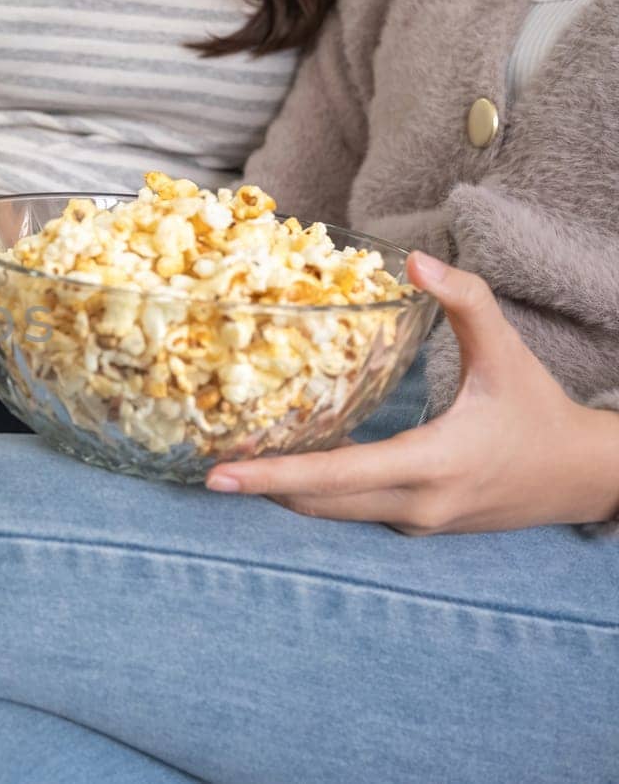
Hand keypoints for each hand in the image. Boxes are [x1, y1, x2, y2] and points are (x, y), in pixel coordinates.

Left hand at [207, 251, 618, 534]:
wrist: (581, 478)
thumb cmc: (539, 410)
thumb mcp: (506, 351)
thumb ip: (465, 300)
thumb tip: (414, 262)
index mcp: (433, 462)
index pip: (338, 475)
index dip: (274, 475)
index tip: (220, 476)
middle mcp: (417, 504)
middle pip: (318, 502)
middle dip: (260, 484)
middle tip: (206, 464)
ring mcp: (414, 522)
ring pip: (330, 512)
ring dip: (283, 490)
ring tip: (234, 462)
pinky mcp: (415, 526)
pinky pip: (350, 510)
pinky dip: (316, 492)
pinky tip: (287, 464)